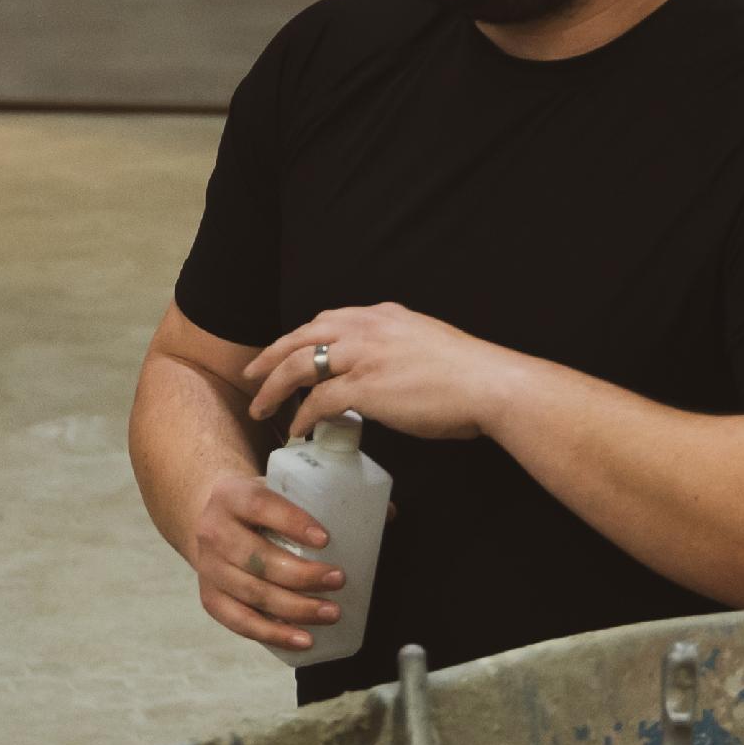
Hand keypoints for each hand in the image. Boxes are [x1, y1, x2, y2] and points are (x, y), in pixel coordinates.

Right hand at [186, 469, 344, 654]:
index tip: (326, 539)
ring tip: (331, 613)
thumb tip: (388, 515)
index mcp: (231, 496)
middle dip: (301, 574)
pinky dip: (272, 634)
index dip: (292, 522)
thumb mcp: (280, 490)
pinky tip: (303, 638)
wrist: (211, 516)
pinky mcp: (210, 596)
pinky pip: (239, 621)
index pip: (261, 506)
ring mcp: (208, 567)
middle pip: (256, 558)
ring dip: (295, 608)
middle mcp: (213, 531)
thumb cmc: (259, 506)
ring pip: (251, 593)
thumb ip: (326, 500)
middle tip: (339, 579)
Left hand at [246, 303, 516, 443]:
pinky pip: (317, 401)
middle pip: (300, 337)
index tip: (286, 352)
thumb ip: (398, 347)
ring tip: (260, 407)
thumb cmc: (469, 374)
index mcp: (382, 315)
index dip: (300, 338)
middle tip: (252, 375)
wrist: (491, 385)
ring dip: (273, 388)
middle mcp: (366, 328)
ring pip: (298, 366)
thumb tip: (387, 368)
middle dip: (270, 356)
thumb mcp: (427, 342)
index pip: (326, 321)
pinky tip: (296, 429)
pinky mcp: (364, 387)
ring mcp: (362, 356)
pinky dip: (302, 416)